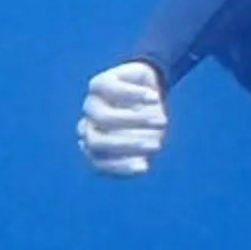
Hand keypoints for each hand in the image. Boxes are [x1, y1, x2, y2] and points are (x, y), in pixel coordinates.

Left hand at [78, 59, 168, 175]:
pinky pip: (113, 91)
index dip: (118, 166)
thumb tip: (141, 167)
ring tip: (163, 121)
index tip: (145, 166)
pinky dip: (136, 95)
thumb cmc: (148, 121)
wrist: (149, 87)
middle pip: (96, 141)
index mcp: (94, 146)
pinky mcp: (99, 83)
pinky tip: (155, 98)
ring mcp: (91, 104)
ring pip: (104, 118)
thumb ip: (142, 152)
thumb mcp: (149, 139)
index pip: (97, 161)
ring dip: (136, 121)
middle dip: (127, 145)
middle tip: (157, 146)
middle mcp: (87, 126)